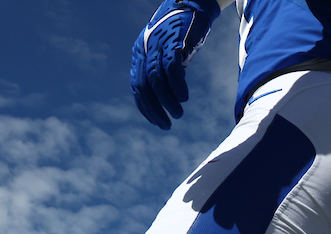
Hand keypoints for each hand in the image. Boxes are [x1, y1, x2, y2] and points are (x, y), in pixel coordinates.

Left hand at [130, 0, 220, 129]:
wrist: (193, 3)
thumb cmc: (182, 29)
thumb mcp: (167, 49)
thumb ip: (163, 67)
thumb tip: (167, 93)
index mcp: (140, 52)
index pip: (137, 86)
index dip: (145, 107)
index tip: (157, 122)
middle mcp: (145, 49)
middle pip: (145, 86)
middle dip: (154, 109)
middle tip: (166, 125)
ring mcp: (158, 45)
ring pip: (157, 80)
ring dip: (167, 101)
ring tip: (178, 114)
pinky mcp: (173, 43)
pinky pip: (172, 69)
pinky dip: (177, 86)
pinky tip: (184, 98)